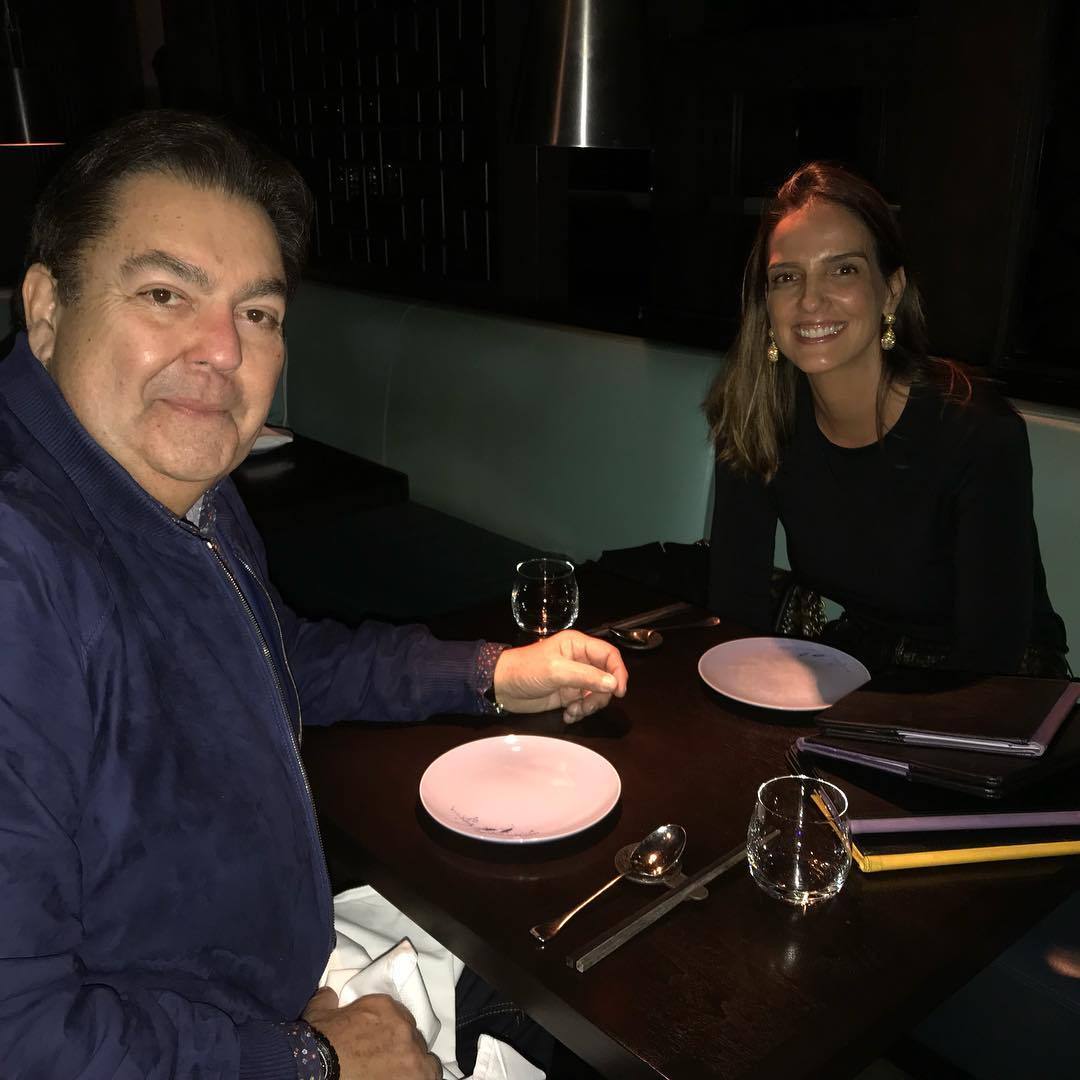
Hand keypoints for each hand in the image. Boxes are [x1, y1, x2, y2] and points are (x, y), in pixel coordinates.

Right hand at [302, 987, 440, 1079]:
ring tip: (402, 1074)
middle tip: (388, 1061)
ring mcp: (410, 1051)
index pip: (399, 1016)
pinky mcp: (415, 1073)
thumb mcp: (319, 1012)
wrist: (318, 1066)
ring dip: (415, 1064)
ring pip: (424, 1058)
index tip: (382, 1042)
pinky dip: (424, 1076)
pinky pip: (431, 1074)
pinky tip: (412, 1079)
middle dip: (401, 1048)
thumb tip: (328, 994)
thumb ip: (328, 999)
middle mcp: (402, 1026)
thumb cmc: (318, 1041)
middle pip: (411, 1037)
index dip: (391, 1031)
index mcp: (383, 1006)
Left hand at [492, 630, 628, 723]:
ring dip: (589, 706)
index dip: (618, 671)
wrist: (502, 687)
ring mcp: (575, 679)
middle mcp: (580, 660)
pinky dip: (580, 712)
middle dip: (600, 695)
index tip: (619, 692)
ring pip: (597, 693)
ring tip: (573, 712)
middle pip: (607, 677)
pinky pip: (585, 704)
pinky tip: (568, 715)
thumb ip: (586, 677)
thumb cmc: (527, 670)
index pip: (609, 655)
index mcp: (578, 645)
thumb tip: (614, 684)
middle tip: (587, 706)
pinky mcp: (568, 695)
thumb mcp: (556, 671)